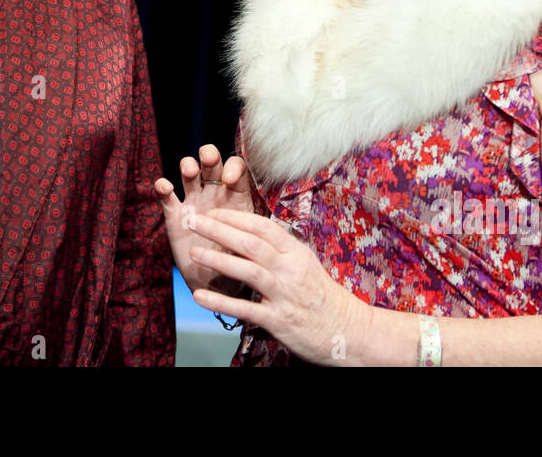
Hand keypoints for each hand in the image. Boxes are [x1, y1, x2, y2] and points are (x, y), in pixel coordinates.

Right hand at [154, 144, 255, 292]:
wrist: (218, 284)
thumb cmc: (240, 263)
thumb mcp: (251, 247)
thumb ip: (251, 234)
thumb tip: (258, 229)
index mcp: (237, 197)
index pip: (237, 170)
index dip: (233, 168)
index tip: (230, 179)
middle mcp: (215, 194)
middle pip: (212, 165)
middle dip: (210, 156)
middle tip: (208, 158)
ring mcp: (194, 202)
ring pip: (190, 174)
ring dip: (189, 166)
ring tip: (190, 170)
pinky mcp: (175, 215)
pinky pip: (167, 197)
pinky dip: (163, 188)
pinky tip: (165, 186)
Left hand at [187, 209, 369, 365]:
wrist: (348, 330)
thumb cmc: (322, 295)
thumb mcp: (305, 264)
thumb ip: (280, 250)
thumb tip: (253, 233)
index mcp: (296, 253)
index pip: (262, 227)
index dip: (235, 217)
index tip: (211, 211)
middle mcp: (290, 270)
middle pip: (251, 243)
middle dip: (219, 230)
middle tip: (193, 221)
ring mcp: (285, 295)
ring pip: (249, 271)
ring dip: (219, 260)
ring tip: (194, 252)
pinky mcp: (279, 320)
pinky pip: (246, 310)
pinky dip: (221, 302)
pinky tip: (199, 296)